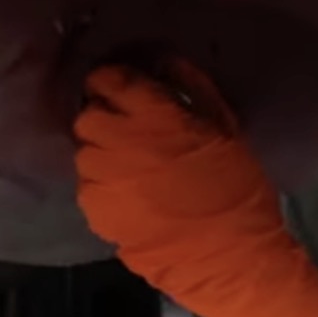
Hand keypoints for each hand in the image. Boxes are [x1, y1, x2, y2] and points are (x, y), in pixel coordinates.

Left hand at [73, 59, 317, 316]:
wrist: (224, 255)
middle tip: (125, 128)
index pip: (108, 79)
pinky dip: (100, 184)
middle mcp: (116, 141)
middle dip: (102, 116)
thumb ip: (189, 87)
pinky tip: (126, 194)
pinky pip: (86, 186)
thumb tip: (161, 62)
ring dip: (100, 151)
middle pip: (87, 115)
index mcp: (151, 114)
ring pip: (83, 152)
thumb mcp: (225, 127)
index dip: (111, 80)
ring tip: (127, 165)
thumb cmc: (234, 188)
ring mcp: (100, 178)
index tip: (120, 86)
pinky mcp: (95, 211)